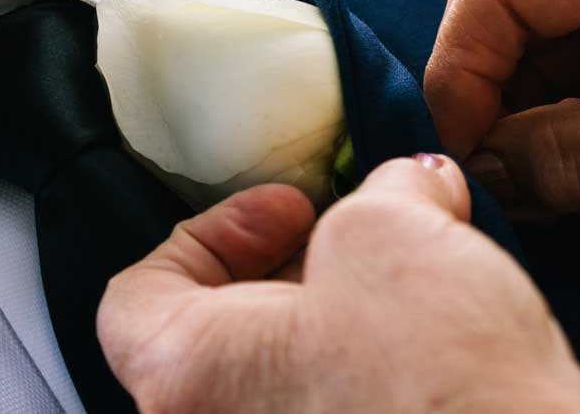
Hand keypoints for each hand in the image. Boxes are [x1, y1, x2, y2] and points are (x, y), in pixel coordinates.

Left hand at [98, 155, 579, 413]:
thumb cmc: (433, 385)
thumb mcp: (390, 227)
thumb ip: (378, 195)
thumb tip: (407, 190)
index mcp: (184, 379)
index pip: (135, 298)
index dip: (210, 235)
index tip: (284, 210)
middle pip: (223, 341)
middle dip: (296, 273)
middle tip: (361, 242)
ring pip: (288, 389)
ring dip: (343, 329)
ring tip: (416, 286)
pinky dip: (375, 382)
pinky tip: (445, 346)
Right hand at [423, 0, 579, 265]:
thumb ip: (567, 153)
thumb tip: (477, 173)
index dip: (463, 66)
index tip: (460, 153)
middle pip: (510, 17)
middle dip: (487, 99)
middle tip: (486, 185)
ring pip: (536, 58)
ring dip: (519, 126)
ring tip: (527, 197)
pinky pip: (575, 90)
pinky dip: (554, 139)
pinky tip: (558, 189)